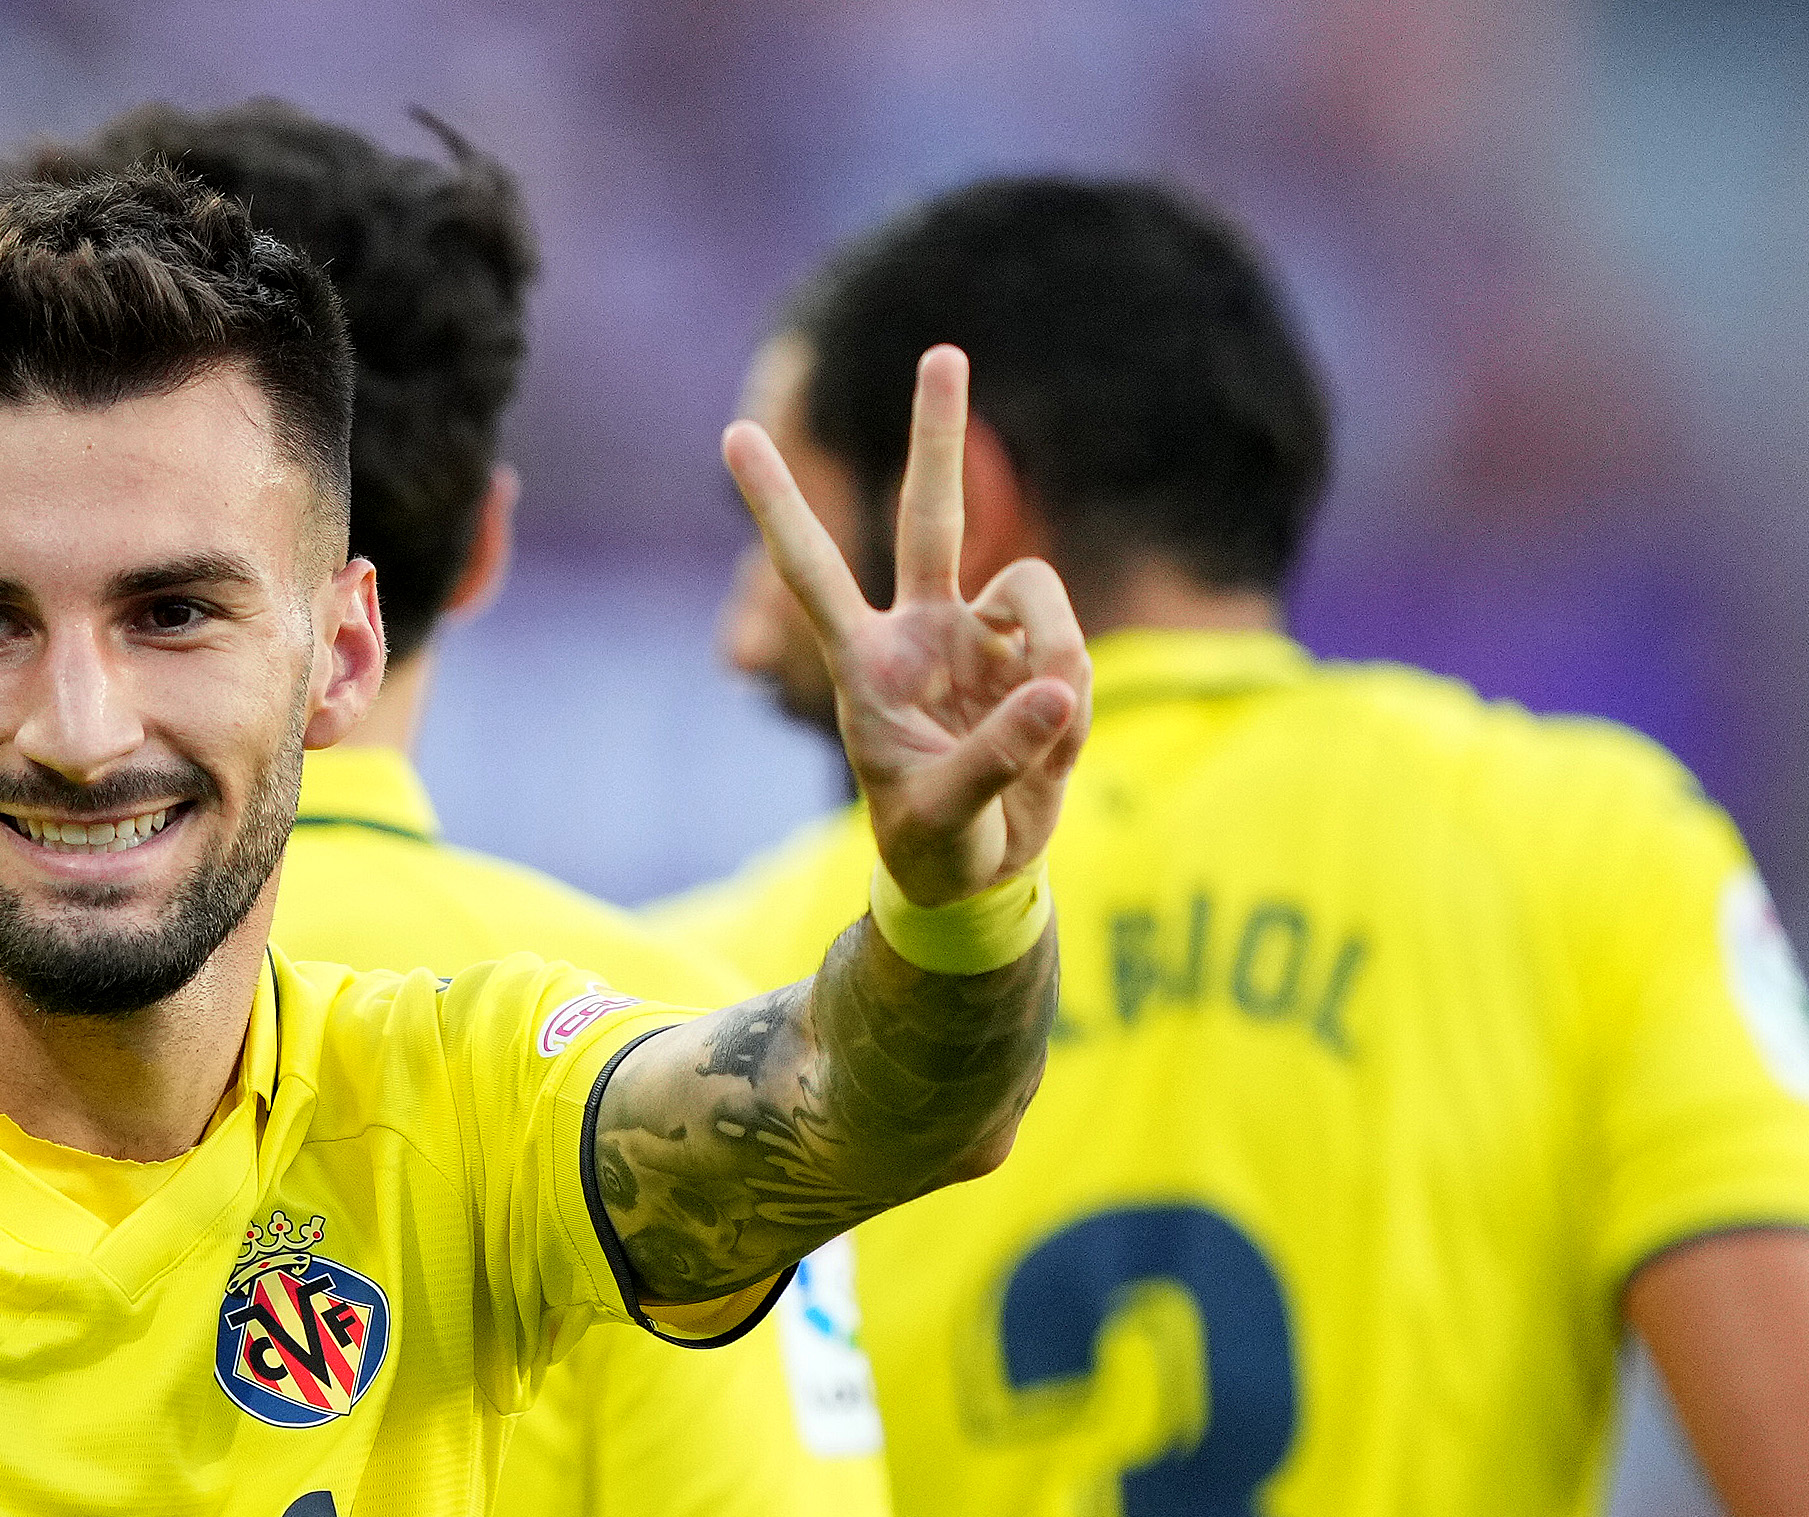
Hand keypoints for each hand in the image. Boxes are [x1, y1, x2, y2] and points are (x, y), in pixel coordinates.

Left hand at [726, 344, 1086, 909]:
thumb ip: (997, 756)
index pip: (811, 570)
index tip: (734, 433)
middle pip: (933, 514)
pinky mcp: (1039, 659)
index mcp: (867, 662)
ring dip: (1056, 647)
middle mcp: (923, 630)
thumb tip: (1059, 690)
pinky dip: (1075, 697)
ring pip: (1037, 592)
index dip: (778, 504)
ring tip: (1049, 723)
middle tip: (942, 352)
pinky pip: (1073, 650)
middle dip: (939, 434)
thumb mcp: (943, 815)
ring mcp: (983, 638)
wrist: (979, 872)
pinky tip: (1054, 740)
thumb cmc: (932, 843)